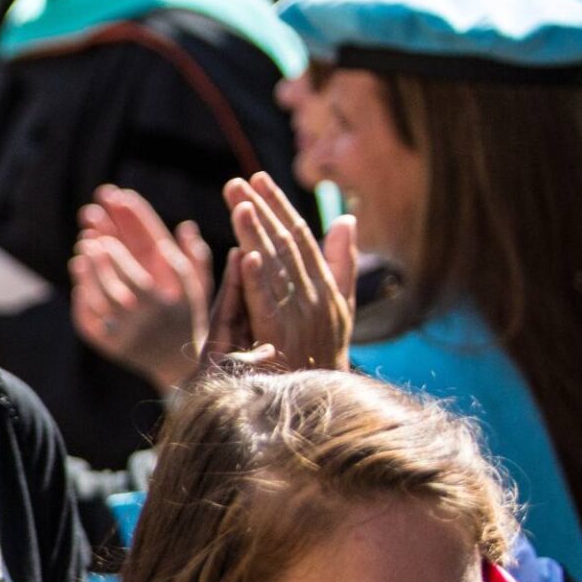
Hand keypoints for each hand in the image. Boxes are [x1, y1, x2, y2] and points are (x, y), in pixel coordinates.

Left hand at [69, 185, 211, 393]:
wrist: (179, 370)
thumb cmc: (188, 320)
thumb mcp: (198, 290)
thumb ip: (195, 259)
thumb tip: (185, 226)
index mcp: (166, 301)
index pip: (143, 267)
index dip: (124, 244)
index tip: (109, 226)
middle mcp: (145, 319)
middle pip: (117, 284)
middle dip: (102, 258)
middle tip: (90, 237)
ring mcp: (125, 335)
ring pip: (100, 301)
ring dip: (89, 275)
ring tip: (82, 252)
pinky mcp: (109, 347)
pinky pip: (89, 321)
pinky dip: (83, 299)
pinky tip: (80, 279)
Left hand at [202, 172, 355, 373]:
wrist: (322, 403)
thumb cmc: (324, 355)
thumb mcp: (338, 308)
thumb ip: (341, 264)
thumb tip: (346, 217)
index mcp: (327, 287)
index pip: (301, 236)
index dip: (279, 206)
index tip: (259, 178)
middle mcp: (316, 297)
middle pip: (285, 245)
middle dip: (261, 210)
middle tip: (235, 181)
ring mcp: (299, 317)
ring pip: (274, 267)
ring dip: (256, 234)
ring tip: (237, 203)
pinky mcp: (280, 339)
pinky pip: (267, 304)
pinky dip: (257, 278)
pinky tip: (244, 255)